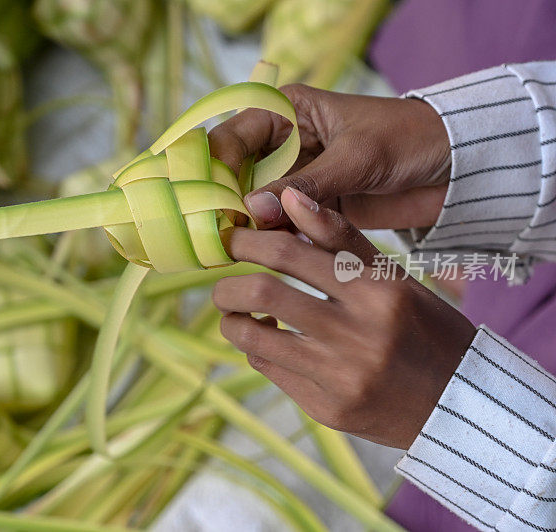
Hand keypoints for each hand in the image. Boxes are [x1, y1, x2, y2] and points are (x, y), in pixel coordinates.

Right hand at [208, 84, 451, 229]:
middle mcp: (283, 144)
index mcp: (286, 112)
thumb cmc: (409, 139)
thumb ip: (306, 185)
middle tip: (217, 233)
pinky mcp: (312, 207)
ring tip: (235, 251)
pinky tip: (264, 255)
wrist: (456, 166)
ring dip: (247, 226)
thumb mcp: (355, 158)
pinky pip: (281, 224)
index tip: (210, 202)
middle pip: (235, 174)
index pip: (232, 137)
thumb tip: (252, 210)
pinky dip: (273, 239)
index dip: (215, 168)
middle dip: (225, 202)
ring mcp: (296, 178)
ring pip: (255, 203)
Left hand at [212, 188, 475, 448]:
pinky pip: (270, 369)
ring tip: (236, 312)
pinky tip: (268, 339)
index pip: (290, 253)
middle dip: (228, 283)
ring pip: (254, 337)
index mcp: (379, 292)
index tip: (232, 241)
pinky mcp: (328, 409)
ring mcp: (341, 377)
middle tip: (223, 281)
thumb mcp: (394, 277)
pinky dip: (258, 348)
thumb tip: (288, 197)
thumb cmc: (425, 329)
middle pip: (262, 292)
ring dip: (232, 319)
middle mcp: (359, 335)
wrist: (461, 403)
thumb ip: (339, 238)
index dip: (249, 242)